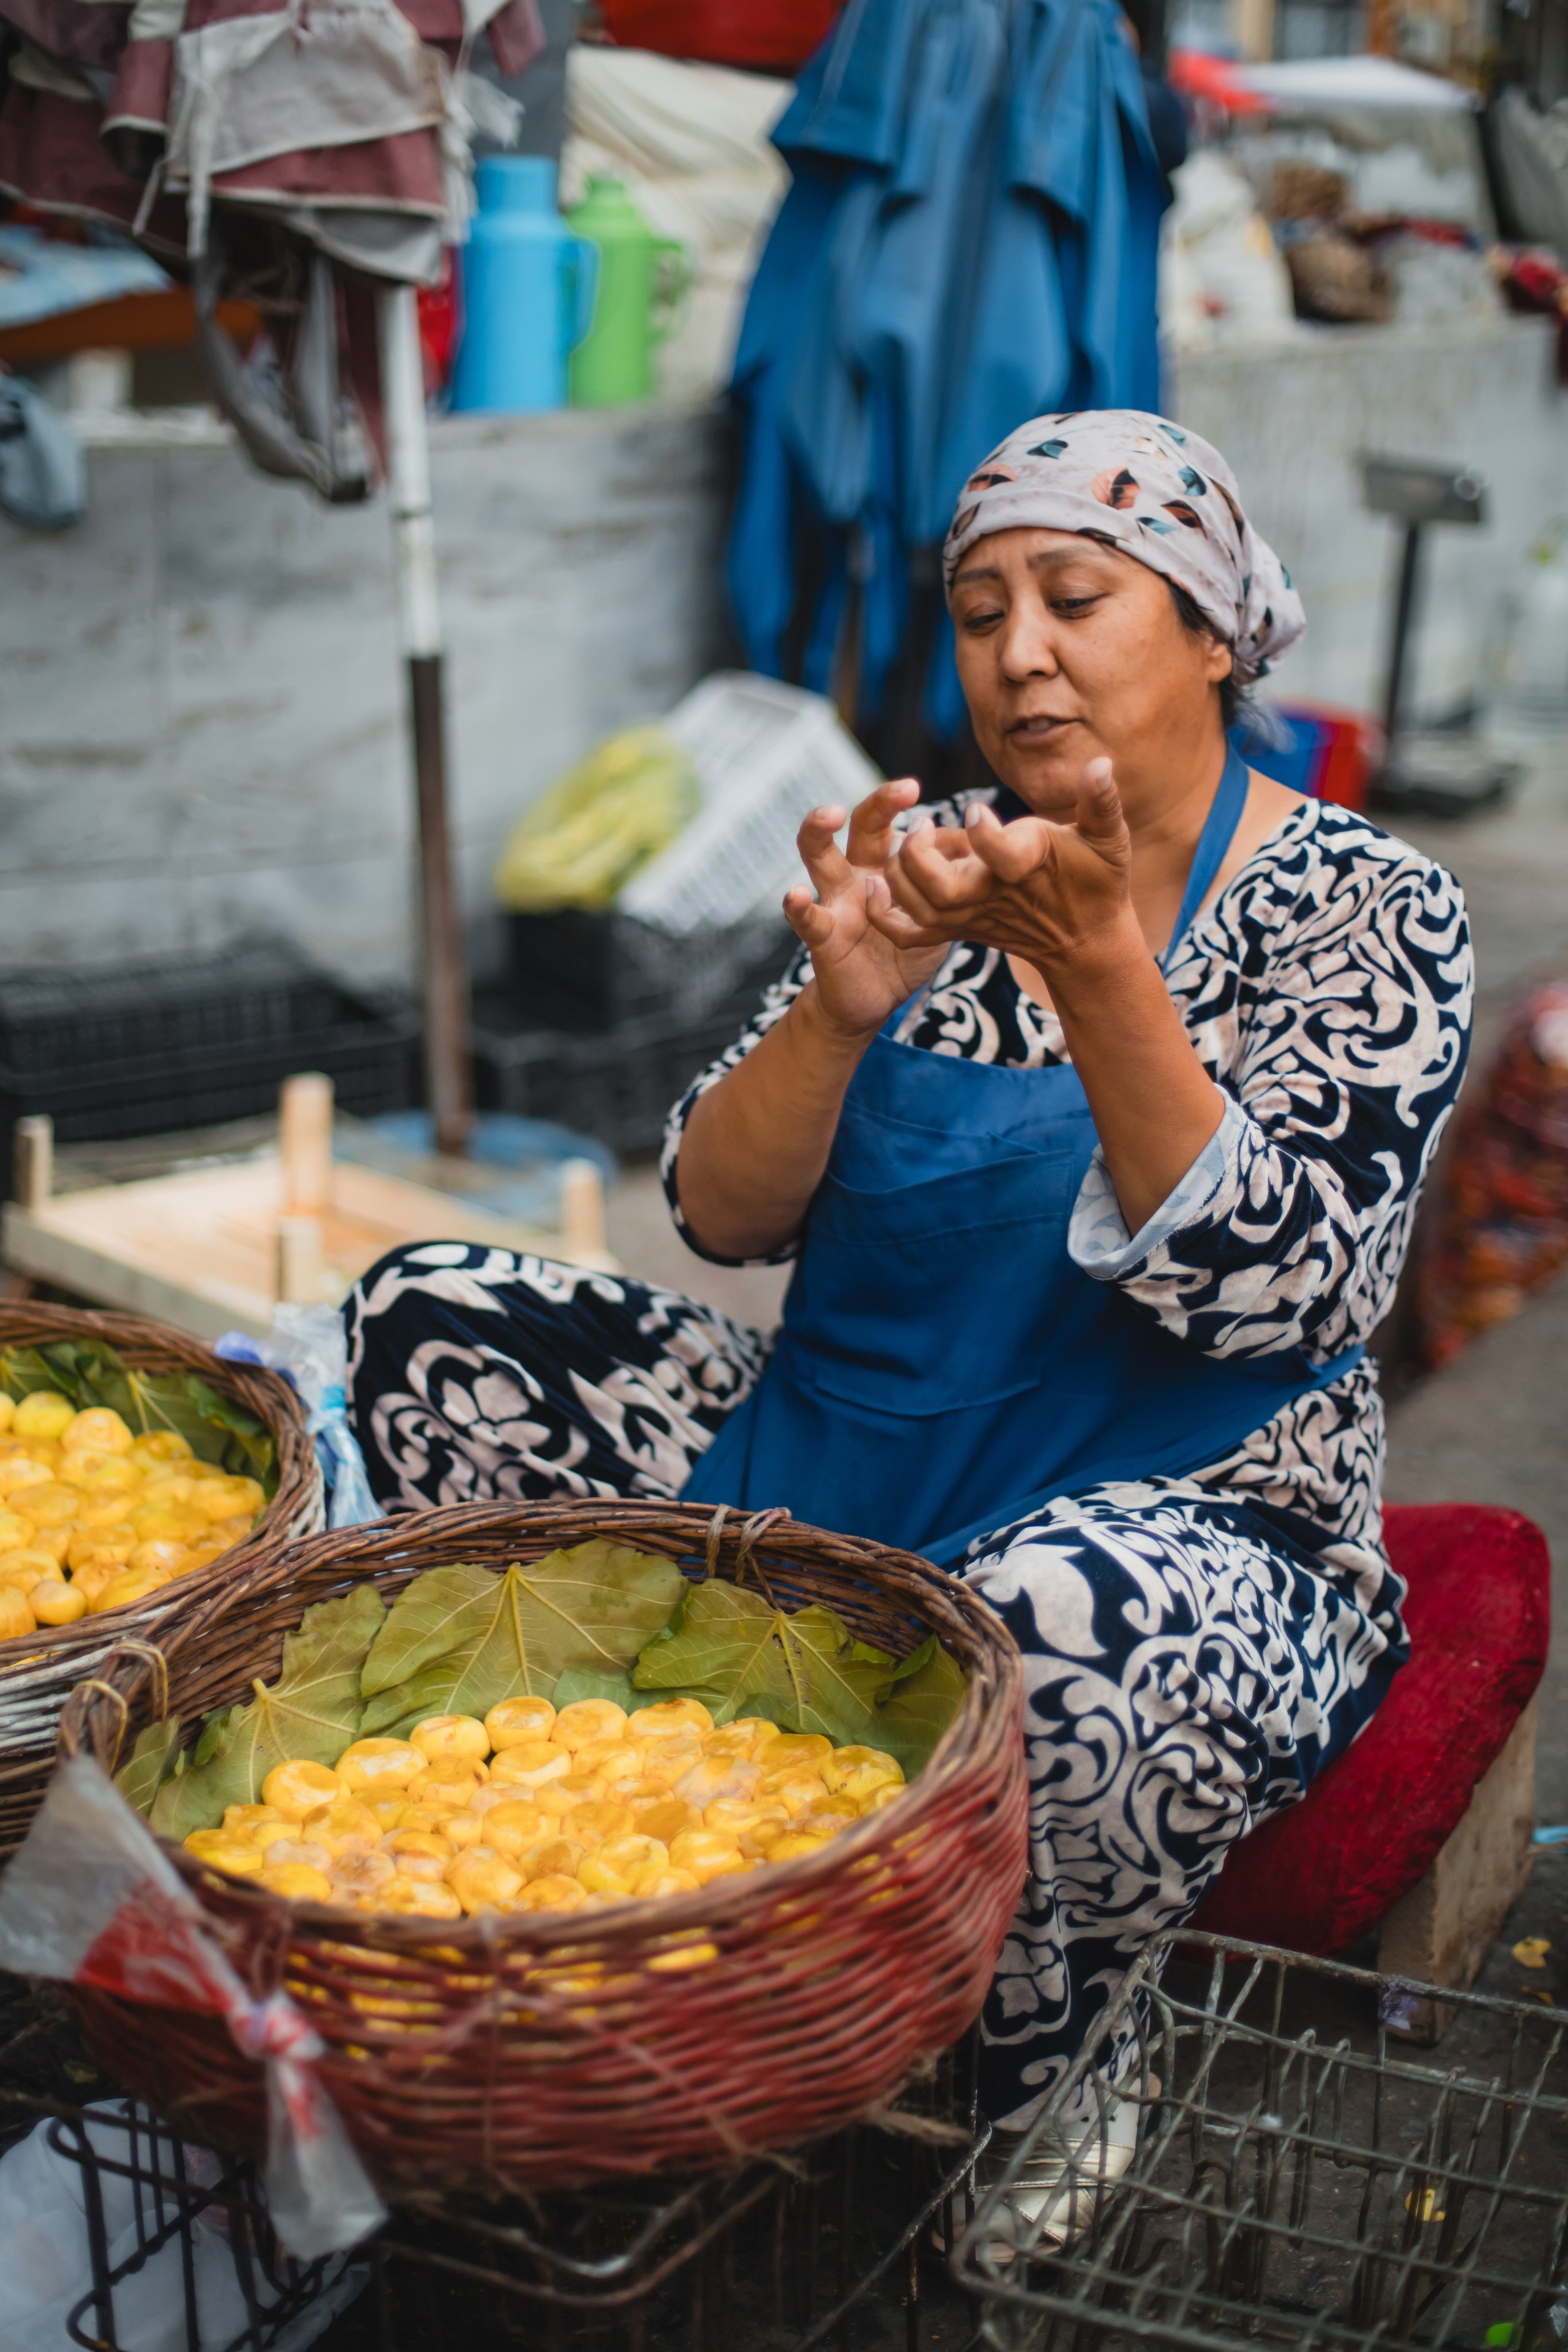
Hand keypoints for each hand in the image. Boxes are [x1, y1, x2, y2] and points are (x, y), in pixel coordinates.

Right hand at [784, 779, 949, 1038]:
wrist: (874, 1000)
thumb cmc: (905, 953)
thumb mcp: (939, 915)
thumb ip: (954, 883)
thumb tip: (986, 847)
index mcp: (883, 864)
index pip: (892, 823)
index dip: (905, 806)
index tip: (926, 792)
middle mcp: (856, 874)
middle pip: (859, 826)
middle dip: (879, 804)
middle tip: (905, 789)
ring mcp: (836, 901)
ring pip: (817, 858)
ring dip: (817, 833)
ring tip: (826, 815)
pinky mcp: (824, 936)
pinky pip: (807, 919)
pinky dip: (798, 907)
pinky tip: (796, 895)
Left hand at [867, 759, 1133, 979]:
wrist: (1083, 939)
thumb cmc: (1098, 881)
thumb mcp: (1109, 838)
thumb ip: (1101, 802)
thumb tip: (1101, 763)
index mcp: (1029, 867)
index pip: (1000, 855)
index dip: (984, 833)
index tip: (975, 810)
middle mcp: (995, 895)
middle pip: (943, 889)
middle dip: (920, 855)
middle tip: (923, 824)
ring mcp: (973, 916)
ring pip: (921, 907)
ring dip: (900, 875)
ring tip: (903, 842)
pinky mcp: (958, 928)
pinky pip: (911, 933)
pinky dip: (887, 917)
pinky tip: (876, 885)